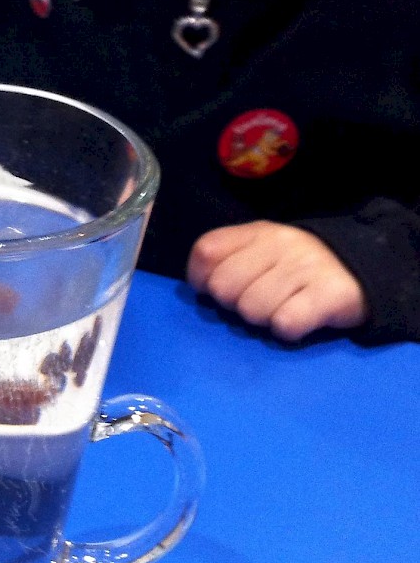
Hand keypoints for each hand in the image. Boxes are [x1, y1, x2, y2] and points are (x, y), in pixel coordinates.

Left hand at [186, 221, 367, 341]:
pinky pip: (285, 324)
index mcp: (257, 232)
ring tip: (282, 308)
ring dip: (263, 319)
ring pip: (252, 310)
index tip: (215, 291)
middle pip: (224, 288)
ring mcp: (305, 268)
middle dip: (234, 304)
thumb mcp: (263, 250)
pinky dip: (288, 330)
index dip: (201, 280)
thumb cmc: (299, 267)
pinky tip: (300, 320)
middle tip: (258, 302)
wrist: (363, 269)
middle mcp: (279, 245)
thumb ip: (228, 259)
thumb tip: (198, 287)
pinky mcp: (328, 295)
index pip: (206, 251)